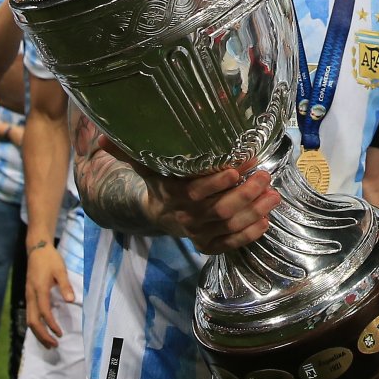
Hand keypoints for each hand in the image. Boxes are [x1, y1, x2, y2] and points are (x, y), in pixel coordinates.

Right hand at [24, 241, 71, 347]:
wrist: (37, 249)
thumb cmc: (50, 259)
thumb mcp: (60, 270)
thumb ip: (65, 285)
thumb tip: (71, 300)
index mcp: (39, 289)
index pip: (44, 312)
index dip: (51, 325)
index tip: (60, 333)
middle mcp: (30, 295)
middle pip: (32, 321)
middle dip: (42, 335)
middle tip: (54, 345)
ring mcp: (28, 296)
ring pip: (29, 319)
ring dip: (38, 333)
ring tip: (49, 343)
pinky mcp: (28, 295)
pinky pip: (29, 314)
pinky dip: (35, 325)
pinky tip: (43, 330)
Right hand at [98, 137, 277, 253]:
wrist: (159, 213)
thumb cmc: (160, 180)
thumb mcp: (146, 163)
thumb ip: (131, 149)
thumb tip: (104, 133)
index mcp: (172, 196)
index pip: (195, 191)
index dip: (217, 182)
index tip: (237, 168)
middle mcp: (185, 218)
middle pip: (219, 210)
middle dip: (245, 193)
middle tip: (264, 176)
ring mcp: (198, 234)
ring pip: (230, 226)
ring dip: (255, 211)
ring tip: (274, 194)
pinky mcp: (209, 245)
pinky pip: (231, 244)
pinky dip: (250, 234)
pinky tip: (266, 220)